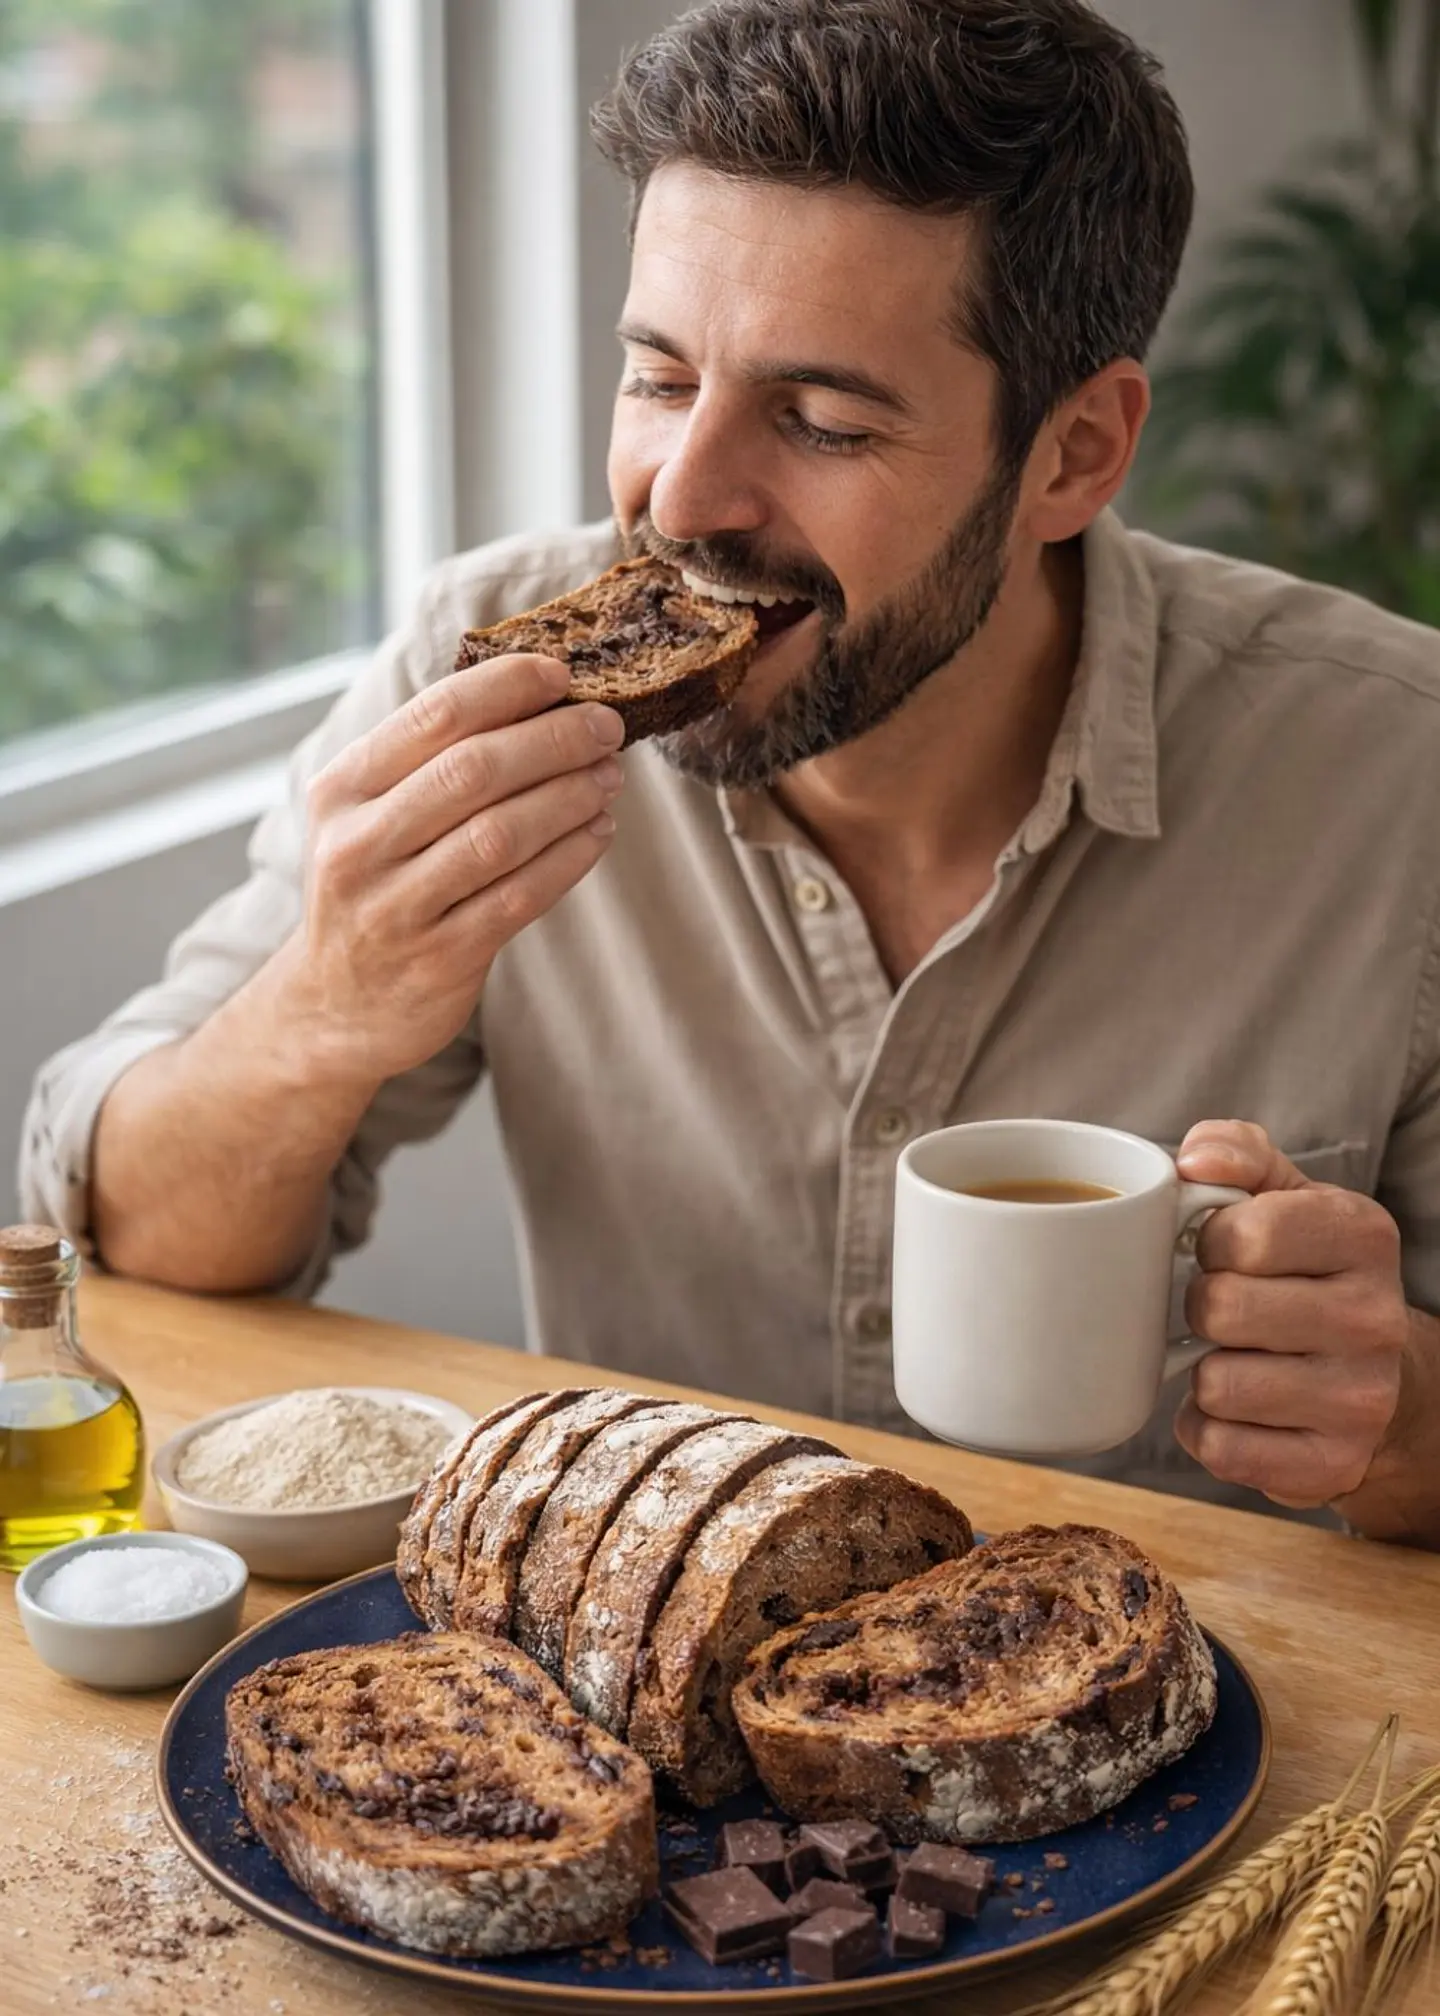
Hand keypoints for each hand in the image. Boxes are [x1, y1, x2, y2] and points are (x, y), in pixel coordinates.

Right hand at [289, 655, 624, 1084]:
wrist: (336, 1007)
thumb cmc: (374, 886)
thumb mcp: (369, 815)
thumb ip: (428, 761)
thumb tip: (534, 693)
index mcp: (342, 790)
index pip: (433, 716)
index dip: (505, 687)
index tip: (561, 675)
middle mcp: (359, 844)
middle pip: (473, 771)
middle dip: (553, 740)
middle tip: (606, 726)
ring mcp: (396, 907)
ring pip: (500, 835)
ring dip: (569, 798)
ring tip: (609, 778)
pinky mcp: (439, 958)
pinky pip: (519, 897)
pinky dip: (569, 858)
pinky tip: (598, 833)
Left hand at [1172, 1121, 1406, 1507]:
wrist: (1379, 1379)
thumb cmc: (1308, 1274)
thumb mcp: (1285, 1197)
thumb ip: (1237, 1154)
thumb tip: (1192, 1160)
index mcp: (1363, 1235)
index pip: (1247, 1232)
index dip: (1212, 1242)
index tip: (1224, 1251)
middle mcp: (1375, 1318)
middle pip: (1222, 1309)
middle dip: (1202, 1308)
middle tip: (1223, 1310)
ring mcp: (1361, 1400)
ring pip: (1217, 1384)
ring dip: (1204, 1373)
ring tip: (1236, 1359)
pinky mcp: (1332, 1465)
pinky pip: (1221, 1447)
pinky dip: (1209, 1429)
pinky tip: (1239, 1411)